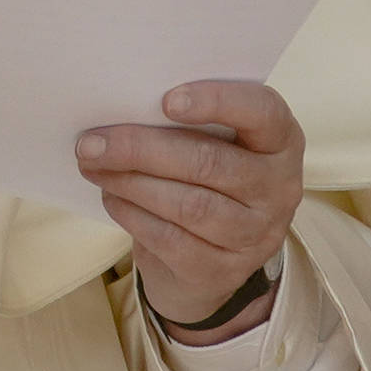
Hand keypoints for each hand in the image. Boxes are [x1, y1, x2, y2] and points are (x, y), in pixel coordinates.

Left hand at [76, 81, 303, 342]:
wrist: (210, 254)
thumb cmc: (203, 173)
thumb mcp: (210, 140)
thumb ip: (183, 120)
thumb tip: (118, 104)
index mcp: (280, 140)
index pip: (263, 112)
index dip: (218, 102)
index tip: (166, 100)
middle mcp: (279, 188)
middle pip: (209, 162)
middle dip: (141, 149)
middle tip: (91, 142)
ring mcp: (257, 235)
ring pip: (188, 205)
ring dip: (130, 182)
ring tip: (92, 166)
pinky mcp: (224, 270)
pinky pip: (171, 240)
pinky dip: (132, 214)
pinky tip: (110, 196)